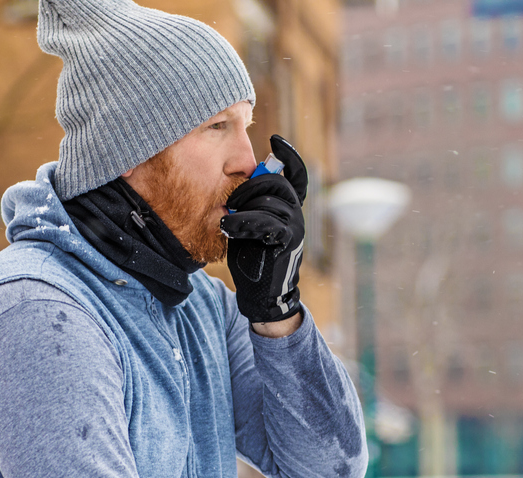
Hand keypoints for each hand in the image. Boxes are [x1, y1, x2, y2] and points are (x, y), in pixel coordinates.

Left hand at [220, 135, 307, 323]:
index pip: (296, 174)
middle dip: (248, 187)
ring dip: (242, 207)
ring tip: (226, 218)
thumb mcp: (250, 224)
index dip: (289, 155)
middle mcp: (296, 212)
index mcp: (289, 206)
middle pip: (275, 183)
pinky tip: (227, 226)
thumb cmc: (252, 256)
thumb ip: (249, 203)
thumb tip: (236, 181)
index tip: (274, 139)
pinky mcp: (288, 239)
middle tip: (229, 200)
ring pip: (267, 201)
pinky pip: (264, 222)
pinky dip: (242, 222)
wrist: (261, 293)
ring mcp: (295, 226)